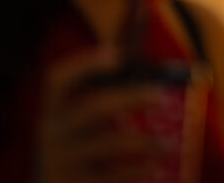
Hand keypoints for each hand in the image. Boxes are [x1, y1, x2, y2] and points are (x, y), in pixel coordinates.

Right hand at [37, 48, 171, 182]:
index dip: (84, 63)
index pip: (58, 79)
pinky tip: (154, 167)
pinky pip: (111, 175)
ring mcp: (61, 160)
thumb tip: (141, 62)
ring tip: (170, 144)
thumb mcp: (76, 123)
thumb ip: (102, 97)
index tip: (115, 53)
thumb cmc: (75, 147)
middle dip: (131, 98)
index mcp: (54, 109)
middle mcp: (54, 132)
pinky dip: (136, 170)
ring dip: (144, 141)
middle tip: (161, 96)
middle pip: (94, 107)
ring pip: (109, 143)